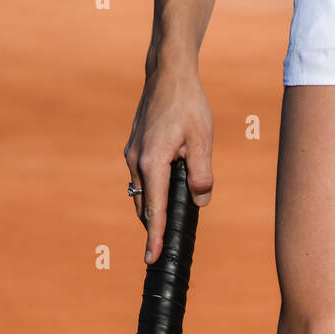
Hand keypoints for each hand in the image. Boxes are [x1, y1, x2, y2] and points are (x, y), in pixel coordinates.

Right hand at [125, 61, 212, 263]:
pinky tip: (166, 194)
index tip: (152, 259)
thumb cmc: (188, 104)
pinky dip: (151, 193)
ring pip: (141, 195)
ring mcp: (132, 155)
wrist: (168, 73)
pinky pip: (141, 181)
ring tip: (167, 225)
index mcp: (153, 162)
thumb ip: (202, 173)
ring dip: (153, 210)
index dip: (155, 237)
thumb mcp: (202, 140)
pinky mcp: (133, 150)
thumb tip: (200, 200)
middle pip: (145, 207)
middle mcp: (137, 161)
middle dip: (154, 228)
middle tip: (165, 249)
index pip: (155, 210)